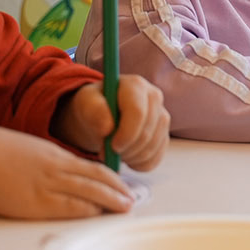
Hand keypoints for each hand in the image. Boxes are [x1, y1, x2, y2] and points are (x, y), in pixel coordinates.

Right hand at [0, 119, 133, 218]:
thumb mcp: (28, 152)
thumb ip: (45, 162)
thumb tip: (57, 174)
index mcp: (54, 155)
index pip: (91, 167)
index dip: (110, 178)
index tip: (121, 187)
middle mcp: (57, 168)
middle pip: (96, 178)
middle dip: (117, 190)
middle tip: (132, 200)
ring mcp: (48, 183)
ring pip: (89, 190)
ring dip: (110, 200)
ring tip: (125, 208)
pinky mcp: (36, 201)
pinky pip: (69, 205)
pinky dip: (87, 208)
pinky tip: (98, 213)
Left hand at [52, 79, 168, 171]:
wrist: (100, 116)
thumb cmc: (92, 106)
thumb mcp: (86, 104)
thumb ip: (94, 111)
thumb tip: (107, 127)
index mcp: (135, 85)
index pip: (138, 112)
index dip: (126, 134)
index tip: (112, 147)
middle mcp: (154, 97)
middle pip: (147, 132)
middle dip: (127, 149)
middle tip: (106, 153)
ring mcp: (161, 116)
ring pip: (153, 146)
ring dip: (131, 157)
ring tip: (113, 154)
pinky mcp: (163, 135)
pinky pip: (156, 157)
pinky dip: (139, 164)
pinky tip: (125, 158)